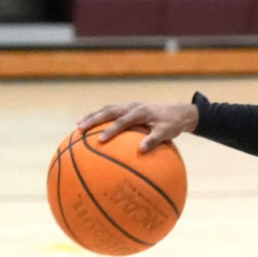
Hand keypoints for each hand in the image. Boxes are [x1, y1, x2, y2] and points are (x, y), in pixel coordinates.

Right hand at [77, 102, 198, 151]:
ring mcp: (129, 106)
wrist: (179, 112)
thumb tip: (141, 150)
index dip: (111, 130)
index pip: (123, 121)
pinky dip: (99, 116)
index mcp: (141, 112)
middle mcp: (132, 106)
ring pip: (107, 109)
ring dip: (93, 116)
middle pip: (109, 111)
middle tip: (79, 129)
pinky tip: (90, 126)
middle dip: (93, 119)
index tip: (100, 141)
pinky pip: (111, 111)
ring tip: (78, 125)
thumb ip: (154, 140)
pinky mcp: (128, 109)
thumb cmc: (173, 124)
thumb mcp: (167, 132)